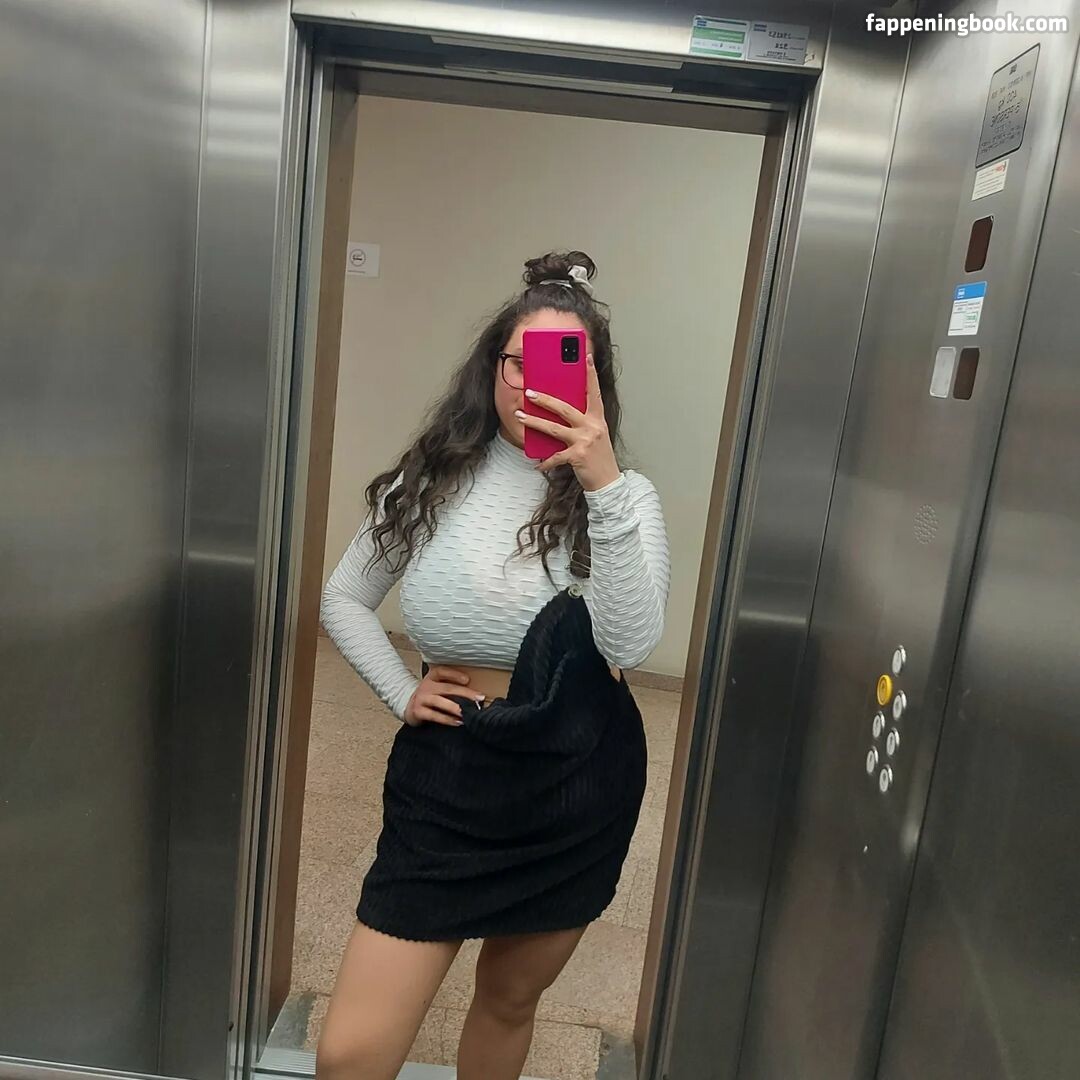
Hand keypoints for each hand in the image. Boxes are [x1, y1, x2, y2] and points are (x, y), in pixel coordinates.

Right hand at [403, 665, 483, 726]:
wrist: (409, 707)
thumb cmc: (429, 696)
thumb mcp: (437, 687)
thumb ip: (451, 686)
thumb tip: (474, 693)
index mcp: (432, 677)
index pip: (442, 672)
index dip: (454, 674)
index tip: (467, 679)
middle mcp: (426, 686)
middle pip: (447, 688)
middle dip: (465, 693)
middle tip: (479, 698)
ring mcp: (422, 699)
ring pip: (440, 702)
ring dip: (456, 708)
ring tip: (468, 712)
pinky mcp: (418, 711)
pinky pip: (434, 715)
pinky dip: (447, 719)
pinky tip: (457, 722)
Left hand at [515, 353, 620, 491]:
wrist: (608, 482)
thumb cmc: (599, 457)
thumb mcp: (594, 435)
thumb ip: (581, 423)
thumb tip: (559, 412)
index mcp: (597, 419)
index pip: (594, 392)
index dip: (590, 374)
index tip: (587, 357)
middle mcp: (592, 427)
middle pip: (565, 408)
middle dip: (545, 400)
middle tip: (529, 392)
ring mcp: (585, 441)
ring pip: (554, 429)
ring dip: (534, 422)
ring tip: (520, 416)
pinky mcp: (578, 456)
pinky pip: (555, 457)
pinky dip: (544, 461)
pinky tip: (536, 464)